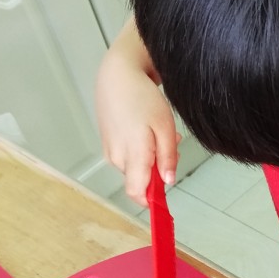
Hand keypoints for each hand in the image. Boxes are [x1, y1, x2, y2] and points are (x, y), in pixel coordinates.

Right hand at [94, 17, 179, 205]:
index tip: (164, 202)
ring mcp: (110, 151)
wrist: (116, 76)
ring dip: (150, 157)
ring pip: (135, 167)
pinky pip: (127, 156)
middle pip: (141, 180)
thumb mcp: (165, 127)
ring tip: (158, 132)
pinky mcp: (107, 144)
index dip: (151, 201)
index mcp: (133, 154)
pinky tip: (145, 129)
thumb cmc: (142, 97)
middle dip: (158, 170)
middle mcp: (117, 158)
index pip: (137, 193)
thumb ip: (167, 157)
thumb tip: (168, 182)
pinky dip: (140, 149)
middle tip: (171, 144)